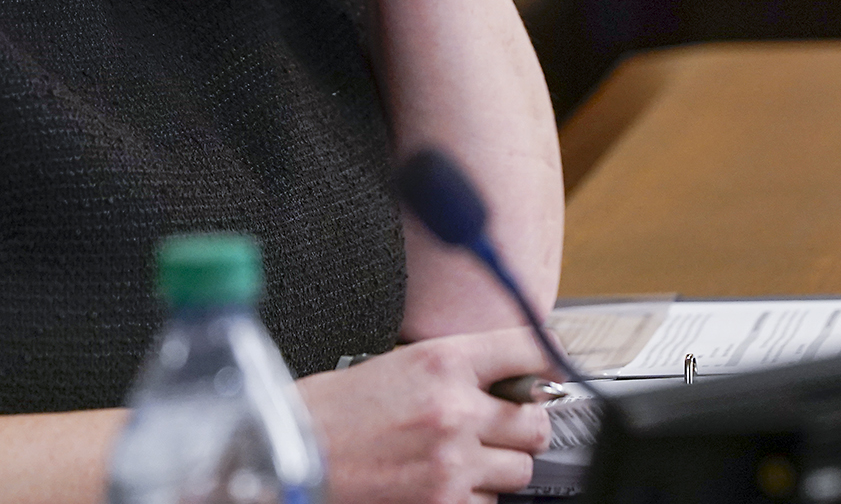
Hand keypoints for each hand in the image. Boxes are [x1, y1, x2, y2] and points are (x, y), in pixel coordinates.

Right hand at [298, 330, 553, 503]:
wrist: (292, 456)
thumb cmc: (334, 411)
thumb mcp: (397, 364)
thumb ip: (456, 369)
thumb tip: (507, 379)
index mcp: (443, 362)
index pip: (532, 351)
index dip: (548, 362)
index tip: (548, 372)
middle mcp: (455, 410)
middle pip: (536, 422)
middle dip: (521, 427)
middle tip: (497, 427)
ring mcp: (453, 462)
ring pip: (519, 470)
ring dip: (498, 467)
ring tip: (461, 459)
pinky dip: (472, 497)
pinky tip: (440, 483)